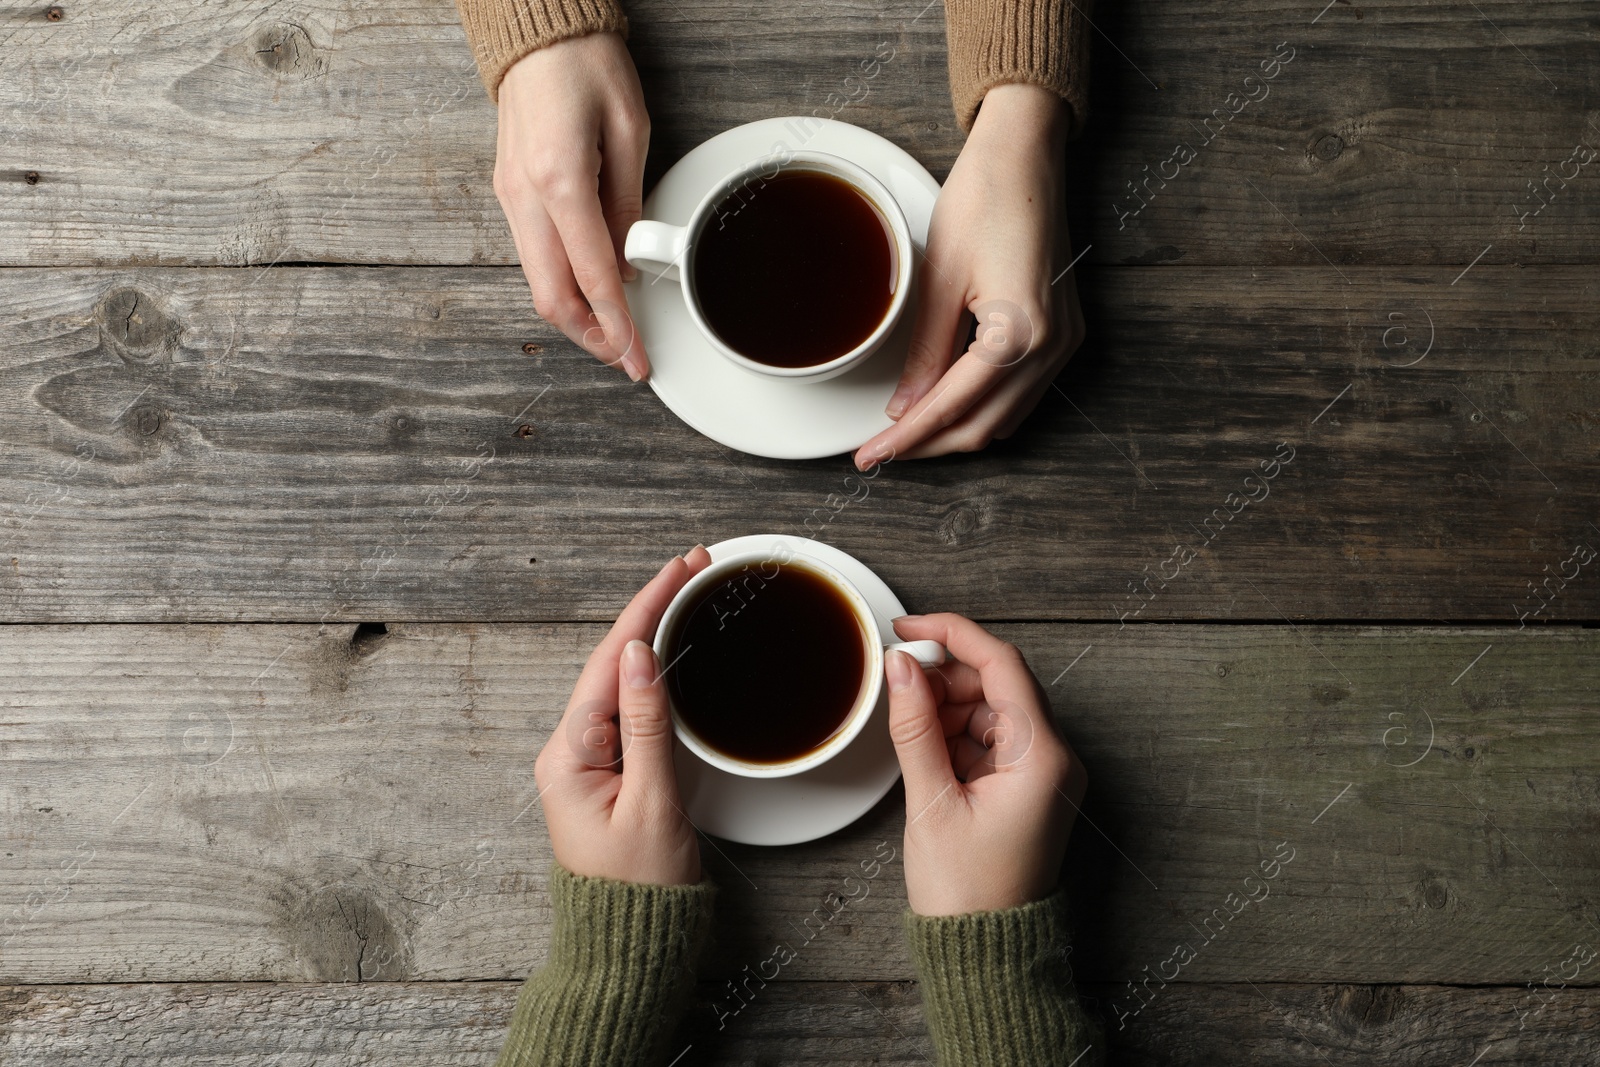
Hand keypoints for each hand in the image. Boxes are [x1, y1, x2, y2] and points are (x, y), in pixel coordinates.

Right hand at [494, 32, 650, 380]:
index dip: (618, 329)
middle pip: (551, 296)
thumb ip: (627, 203)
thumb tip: (626, 264)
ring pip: (537, 282)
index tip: (637, 360)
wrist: (536, 31)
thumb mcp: (630, 129)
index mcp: (560, 180)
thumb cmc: (584, 63)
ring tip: (614, 333)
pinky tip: (590, 293)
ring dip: (575, 316)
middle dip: (590, 338)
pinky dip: (562, 285)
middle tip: (626, 358)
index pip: (592, 278)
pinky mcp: (509, 194)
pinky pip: (533, 256)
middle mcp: (525, 197)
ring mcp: (510, 197)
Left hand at [532, 545, 713, 884]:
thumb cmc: (640, 890)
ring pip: (619, 680)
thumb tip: (642, 657)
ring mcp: (585, 761)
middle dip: (650, 608)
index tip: (680, 568)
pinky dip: (651, 672)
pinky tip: (668, 650)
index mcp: (569, 756)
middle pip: (610, 661)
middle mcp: (568, 752)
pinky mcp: (606, 772)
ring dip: (651, 633)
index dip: (646, 608)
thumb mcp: (653, 803)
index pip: (610, 662)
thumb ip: (647, 726)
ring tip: (684, 591)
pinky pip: (626, 707)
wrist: (629, 948)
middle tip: (692, 565)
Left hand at [853, 84, 1084, 469]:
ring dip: (955, 432)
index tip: (870, 456)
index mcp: (1019, 333)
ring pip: (1004, 419)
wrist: (1027, 154)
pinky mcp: (1063, 333)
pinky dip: (981, 409)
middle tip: (879, 452)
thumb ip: (924, 353)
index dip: (907, 439)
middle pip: (983, 428)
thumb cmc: (985, 198)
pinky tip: (945, 405)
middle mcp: (1051, 347)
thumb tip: (903, 409)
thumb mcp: (940, 278)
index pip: (952, 409)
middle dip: (928, 445)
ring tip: (905, 434)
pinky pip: (1021, 395)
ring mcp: (1064, 342)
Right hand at [884, 612, 1086, 914]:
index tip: (909, 626)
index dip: (953, 634)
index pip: (1002, 665)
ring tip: (907, 720)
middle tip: (898, 677)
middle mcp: (1055, 759)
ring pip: (994, 708)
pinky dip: (957, 732)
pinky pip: (993, 738)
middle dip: (946, 675)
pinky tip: (926, 743)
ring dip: (949, 704)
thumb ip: (914, 727)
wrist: (987, 954)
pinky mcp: (1028, 788)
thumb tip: (900, 668)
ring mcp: (1044, 774)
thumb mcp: (931, 802)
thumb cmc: (967, 893)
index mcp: (1043, 758)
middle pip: (1000, 684)